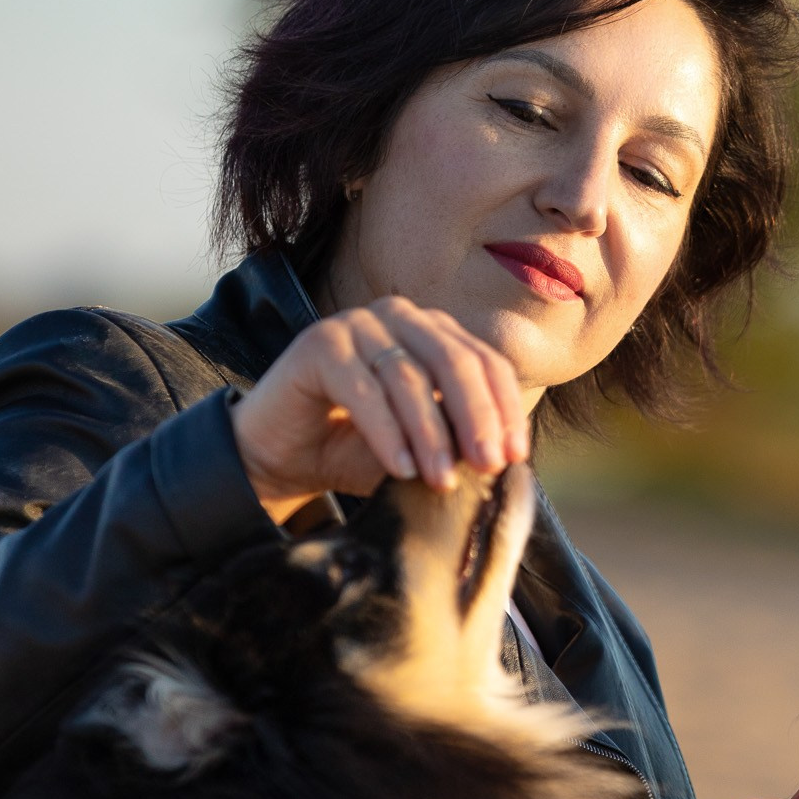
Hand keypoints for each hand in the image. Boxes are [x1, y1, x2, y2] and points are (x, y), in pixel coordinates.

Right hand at [230, 296, 532, 522]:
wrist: (281, 455)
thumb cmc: (356, 448)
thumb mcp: (421, 444)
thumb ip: (459, 438)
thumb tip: (508, 454)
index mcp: (434, 332)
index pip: (486, 362)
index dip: (504, 409)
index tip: (517, 456)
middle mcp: (400, 316)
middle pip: (455, 362)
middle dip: (477, 418)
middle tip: (488, 466)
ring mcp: (358, 323)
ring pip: (409, 377)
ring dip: (431, 434)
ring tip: (442, 481)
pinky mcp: (319, 342)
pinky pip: (363, 389)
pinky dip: (388, 433)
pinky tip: (402, 469)